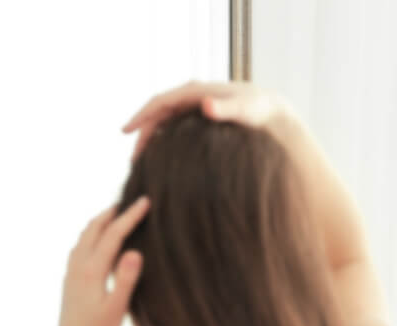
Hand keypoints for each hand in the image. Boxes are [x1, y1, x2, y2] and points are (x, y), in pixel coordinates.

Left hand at [51, 197, 149, 325]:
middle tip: (131, 199)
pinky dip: (92, 234)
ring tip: (117, 213)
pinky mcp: (70, 278)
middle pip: (94, 228)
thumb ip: (125, 280)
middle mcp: (78, 266)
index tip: (145, 201)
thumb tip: (134, 251)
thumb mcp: (116, 309)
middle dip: (113, 211)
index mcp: (92, 271)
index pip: (113, 234)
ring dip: (101, 221)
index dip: (130, 216)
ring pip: (85, 235)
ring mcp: (71, 271)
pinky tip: (99, 239)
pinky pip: (80, 246)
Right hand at [123, 80, 293, 160]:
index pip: (159, 102)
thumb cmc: (259, 109)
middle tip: (133, 160)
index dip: (140, 117)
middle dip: (142, 134)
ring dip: (151, 139)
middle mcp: (191, 96)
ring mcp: (194, 106)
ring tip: (142, 162)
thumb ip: (225, 108)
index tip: (125, 131)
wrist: (272, 110)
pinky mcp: (198, 117)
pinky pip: (173, 127)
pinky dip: (162, 140)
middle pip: (157, 114)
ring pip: (163, 121)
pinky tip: (160, 158)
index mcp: (194, 91)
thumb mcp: (243, 109)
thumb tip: (205, 104)